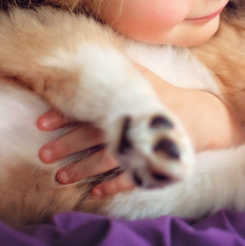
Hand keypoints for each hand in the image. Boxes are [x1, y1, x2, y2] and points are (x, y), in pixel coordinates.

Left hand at [37, 64, 244, 196]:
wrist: (203, 118)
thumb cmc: (169, 96)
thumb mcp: (147, 77)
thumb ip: (124, 67)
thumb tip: (94, 53)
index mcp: (124, 104)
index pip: (88, 109)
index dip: (64, 116)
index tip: (41, 122)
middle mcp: (130, 125)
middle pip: (92, 137)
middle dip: (66, 147)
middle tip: (43, 155)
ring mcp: (141, 147)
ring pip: (105, 161)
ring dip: (81, 170)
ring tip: (60, 178)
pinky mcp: (153, 164)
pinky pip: (130, 179)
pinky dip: (112, 187)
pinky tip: (95, 192)